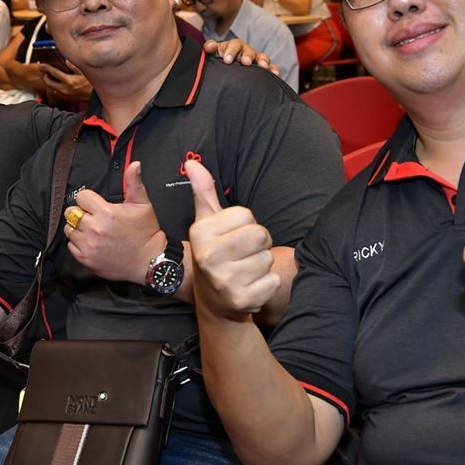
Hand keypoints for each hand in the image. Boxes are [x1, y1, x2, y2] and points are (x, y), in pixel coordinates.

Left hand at [39, 61, 92, 102]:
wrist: (93, 95)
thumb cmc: (90, 84)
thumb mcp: (83, 72)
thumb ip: (73, 66)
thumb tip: (66, 62)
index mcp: (69, 81)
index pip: (54, 73)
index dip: (46, 68)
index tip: (41, 64)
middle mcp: (65, 89)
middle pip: (48, 82)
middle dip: (43, 75)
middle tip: (42, 69)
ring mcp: (64, 94)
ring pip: (50, 87)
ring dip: (47, 80)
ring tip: (46, 74)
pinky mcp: (65, 97)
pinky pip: (55, 91)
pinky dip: (52, 85)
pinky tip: (54, 81)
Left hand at [64, 162, 163, 282]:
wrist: (149, 261)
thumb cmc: (146, 232)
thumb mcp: (143, 205)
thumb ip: (134, 183)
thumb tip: (134, 164)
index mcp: (106, 212)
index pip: (81, 197)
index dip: (88, 199)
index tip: (96, 205)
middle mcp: (95, 229)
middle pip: (71, 212)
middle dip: (81, 213)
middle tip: (94, 218)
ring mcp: (89, 245)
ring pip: (69, 229)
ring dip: (78, 229)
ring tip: (93, 231)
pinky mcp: (86, 260)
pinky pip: (71, 246)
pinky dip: (78, 244)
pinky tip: (92, 243)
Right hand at [186, 160, 276, 318]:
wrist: (215, 302)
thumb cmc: (215, 254)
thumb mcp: (206, 223)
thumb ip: (203, 192)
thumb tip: (191, 162)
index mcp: (201, 233)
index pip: (247, 215)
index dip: (245, 224)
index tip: (232, 236)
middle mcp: (209, 257)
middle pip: (261, 235)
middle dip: (258, 243)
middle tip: (243, 253)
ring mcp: (225, 281)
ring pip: (268, 258)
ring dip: (262, 264)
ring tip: (245, 270)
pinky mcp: (243, 300)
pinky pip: (273, 281)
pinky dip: (268, 284)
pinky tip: (251, 286)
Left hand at [203, 39, 279, 76]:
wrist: (230, 71)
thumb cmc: (222, 61)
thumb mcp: (215, 54)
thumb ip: (211, 48)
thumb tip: (208, 47)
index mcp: (235, 46)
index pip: (234, 45)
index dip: (231, 52)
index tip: (227, 61)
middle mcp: (248, 51)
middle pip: (250, 51)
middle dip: (248, 56)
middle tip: (245, 62)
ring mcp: (258, 60)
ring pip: (263, 58)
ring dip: (263, 61)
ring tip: (263, 66)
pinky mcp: (265, 70)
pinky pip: (272, 68)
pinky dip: (274, 70)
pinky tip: (275, 74)